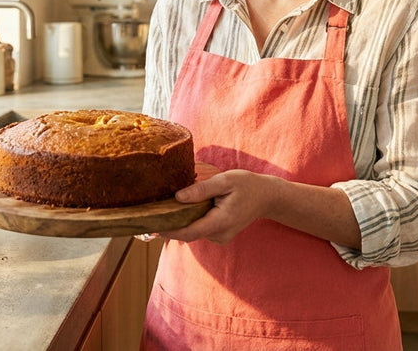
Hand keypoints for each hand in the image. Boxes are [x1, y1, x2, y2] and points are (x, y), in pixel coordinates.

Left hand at [161, 169, 276, 244]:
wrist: (267, 197)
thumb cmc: (247, 185)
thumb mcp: (225, 181)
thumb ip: (202, 190)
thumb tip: (178, 197)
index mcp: (221, 221)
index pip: (189, 232)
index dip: (169, 231)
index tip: (151, 227)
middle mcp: (220, 234)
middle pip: (188, 234)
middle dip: (170, 225)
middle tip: (150, 214)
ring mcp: (220, 237)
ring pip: (193, 232)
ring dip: (181, 222)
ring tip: (165, 208)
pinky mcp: (219, 235)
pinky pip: (200, 229)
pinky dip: (191, 221)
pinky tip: (184, 209)